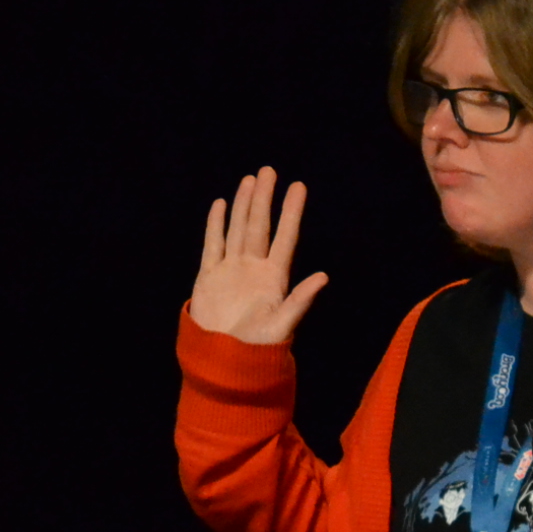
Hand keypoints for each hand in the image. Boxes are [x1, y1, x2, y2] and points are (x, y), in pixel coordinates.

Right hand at [189, 167, 329, 344]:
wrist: (223, 362)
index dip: (292, 212)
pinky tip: (221, 204)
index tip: (298, 187)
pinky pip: (213, 244)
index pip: (285, 236)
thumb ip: (300, 301)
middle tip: (269, 170)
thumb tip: (323, 277)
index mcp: (274, 277)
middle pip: (260, 225)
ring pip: (238, 229)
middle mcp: (254, 268)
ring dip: (243, 205)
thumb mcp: (282, 326)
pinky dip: (217, 224)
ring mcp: (231, 270)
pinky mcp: (209, 277)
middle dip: (264, 198)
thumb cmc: (257, 349)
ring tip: (249, 180)